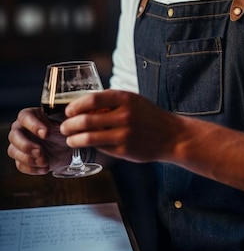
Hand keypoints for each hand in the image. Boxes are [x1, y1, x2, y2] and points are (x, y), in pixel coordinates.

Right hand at [7, 107, 72, 174]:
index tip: (46, 134)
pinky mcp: (20, 159)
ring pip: (13, 151)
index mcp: (30, 115)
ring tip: (44, 161)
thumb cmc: (62, 130)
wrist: (65, 148)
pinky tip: (44, 168)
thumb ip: (62, 117)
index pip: (25, 117)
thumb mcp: (64, 122)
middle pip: (13, 136)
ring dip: (28, 159)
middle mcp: (20, 129)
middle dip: (26, 146)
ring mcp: (18, 145)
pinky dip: (32, 168)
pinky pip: (20, 165)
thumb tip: (68, 114)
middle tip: (40, 152)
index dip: (33, 126)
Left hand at [60, 89, 176, 162]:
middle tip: (64, 127)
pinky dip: (91, 146)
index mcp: (126, 99)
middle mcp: (125, 116)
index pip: (92, 99)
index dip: (75, 106)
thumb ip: (111, 101)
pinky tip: (88, 145)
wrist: (172, 135)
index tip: (68, 111)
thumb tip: (83, 106)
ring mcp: (125, 135)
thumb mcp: (133, 100)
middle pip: (86, 120)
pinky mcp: (125, 151)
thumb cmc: (148, 115)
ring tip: (70, 139)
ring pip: (89, 138)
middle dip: (69, 125)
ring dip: (74, 139)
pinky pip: (101, 148)